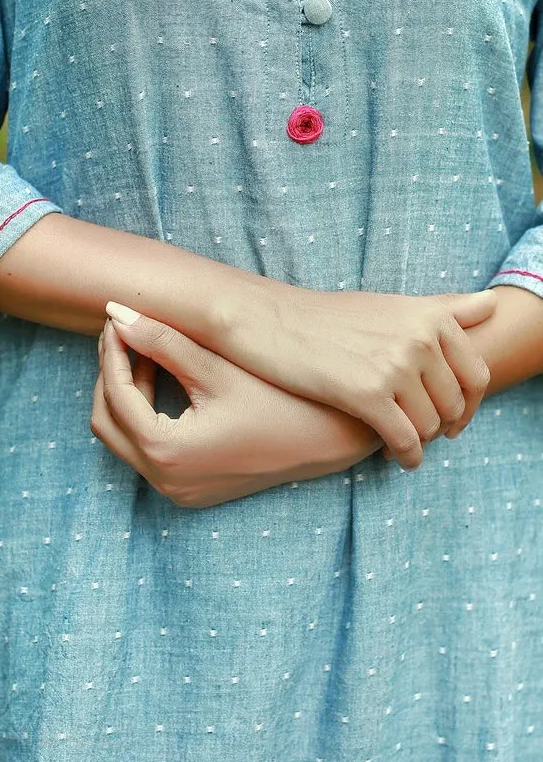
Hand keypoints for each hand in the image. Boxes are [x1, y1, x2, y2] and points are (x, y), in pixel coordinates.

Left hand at [91, 310, 382, 508]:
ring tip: (147, 349)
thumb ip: (162, 341)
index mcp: (168, 452)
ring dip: (128, 395)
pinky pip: (147, 452)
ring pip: (124, 439)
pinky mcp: (190, 490)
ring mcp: (177, 492)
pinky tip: (166, 378)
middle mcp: (166, 481)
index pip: (117, 396)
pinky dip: (146, 416)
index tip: (116, 318)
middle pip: (107, 422)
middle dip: (112, 374)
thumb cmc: (280, 401)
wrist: (330, 441)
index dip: (112, 352)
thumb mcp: (217, 368)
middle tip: (126, 332)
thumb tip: (116, 312)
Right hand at [141, 283, 496, 472]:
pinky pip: (405, 439)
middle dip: (446, 426)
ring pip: (431, 425)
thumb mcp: (391, 304)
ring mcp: (395, 366)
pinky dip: (406, 456)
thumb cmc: (328, 316)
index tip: (452, 415)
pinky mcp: (368, 394)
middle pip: (456, 404)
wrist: (270, 321)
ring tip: (404, 446)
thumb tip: (492, 303)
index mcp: (429, 316)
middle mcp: (420, 338)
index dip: (468, 403)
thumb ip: (444, 308)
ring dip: (422, 443)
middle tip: (428, 435)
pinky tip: (396, 457)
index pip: (476, 373)